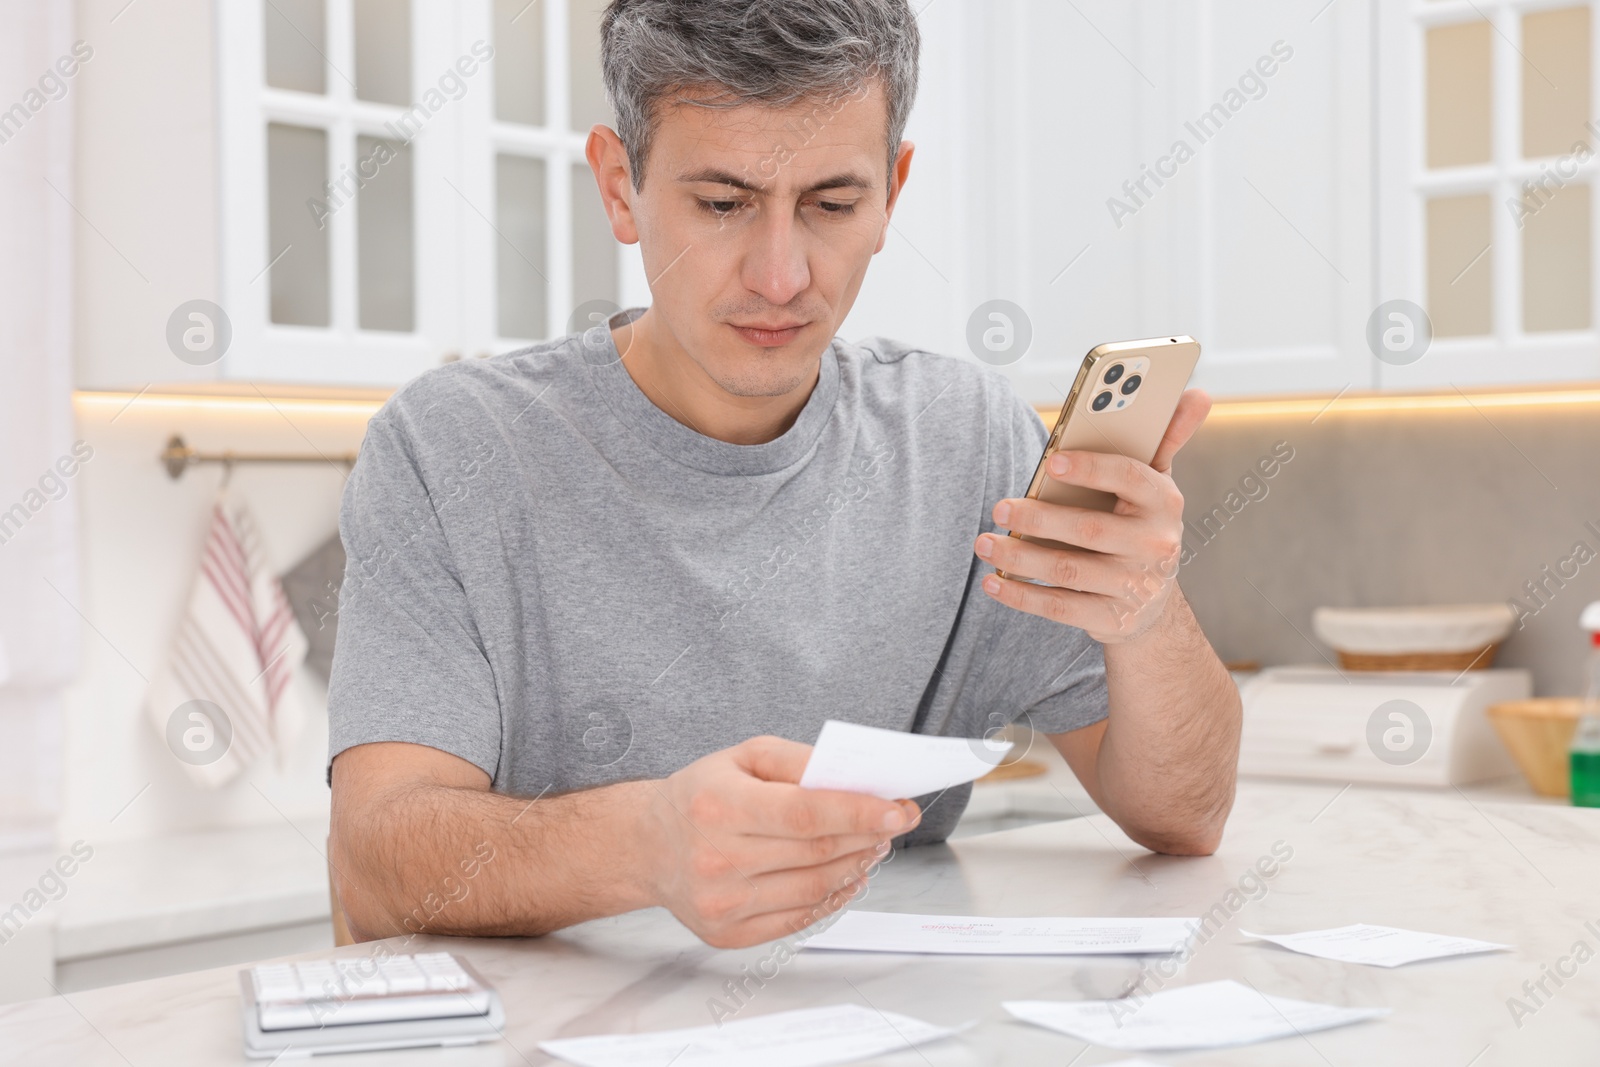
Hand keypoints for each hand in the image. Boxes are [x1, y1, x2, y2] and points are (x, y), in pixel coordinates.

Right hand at [641, 735, 921, 947]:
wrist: (648, 846)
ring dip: (855, 866)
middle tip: (892, 822)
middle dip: (866, 836)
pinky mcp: (727, 934)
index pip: (804, 814)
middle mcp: (716, 859)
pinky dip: (832, 898)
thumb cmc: (702, 795)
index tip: (897, 809)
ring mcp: (721, 903)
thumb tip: (855, 780)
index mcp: (719, 806)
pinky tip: (847, 876)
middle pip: (816, 853)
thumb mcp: (744, 757)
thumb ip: (799, 762)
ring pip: (813, 889)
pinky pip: (797, 919)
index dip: (858, 812)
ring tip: (872, 844)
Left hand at [972, 389, 1211, 642]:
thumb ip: (1165, 438)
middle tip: (999, 508)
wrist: (1151, 602)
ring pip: (1068, 571)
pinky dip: (1022, 596)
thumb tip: (1197, 392)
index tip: (1051, 462)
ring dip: (1020, 558)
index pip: (1129, 478)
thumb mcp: (1155, 484)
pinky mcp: (1111, 619)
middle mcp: (1155, 546)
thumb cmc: (1140, 525)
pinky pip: (1060, 608)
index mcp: (1164, 503)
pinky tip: (993, 582)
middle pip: (1089, 530)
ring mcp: (1133, 587)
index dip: (1091, 468)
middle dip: (1038, 519)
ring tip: (984, 543)